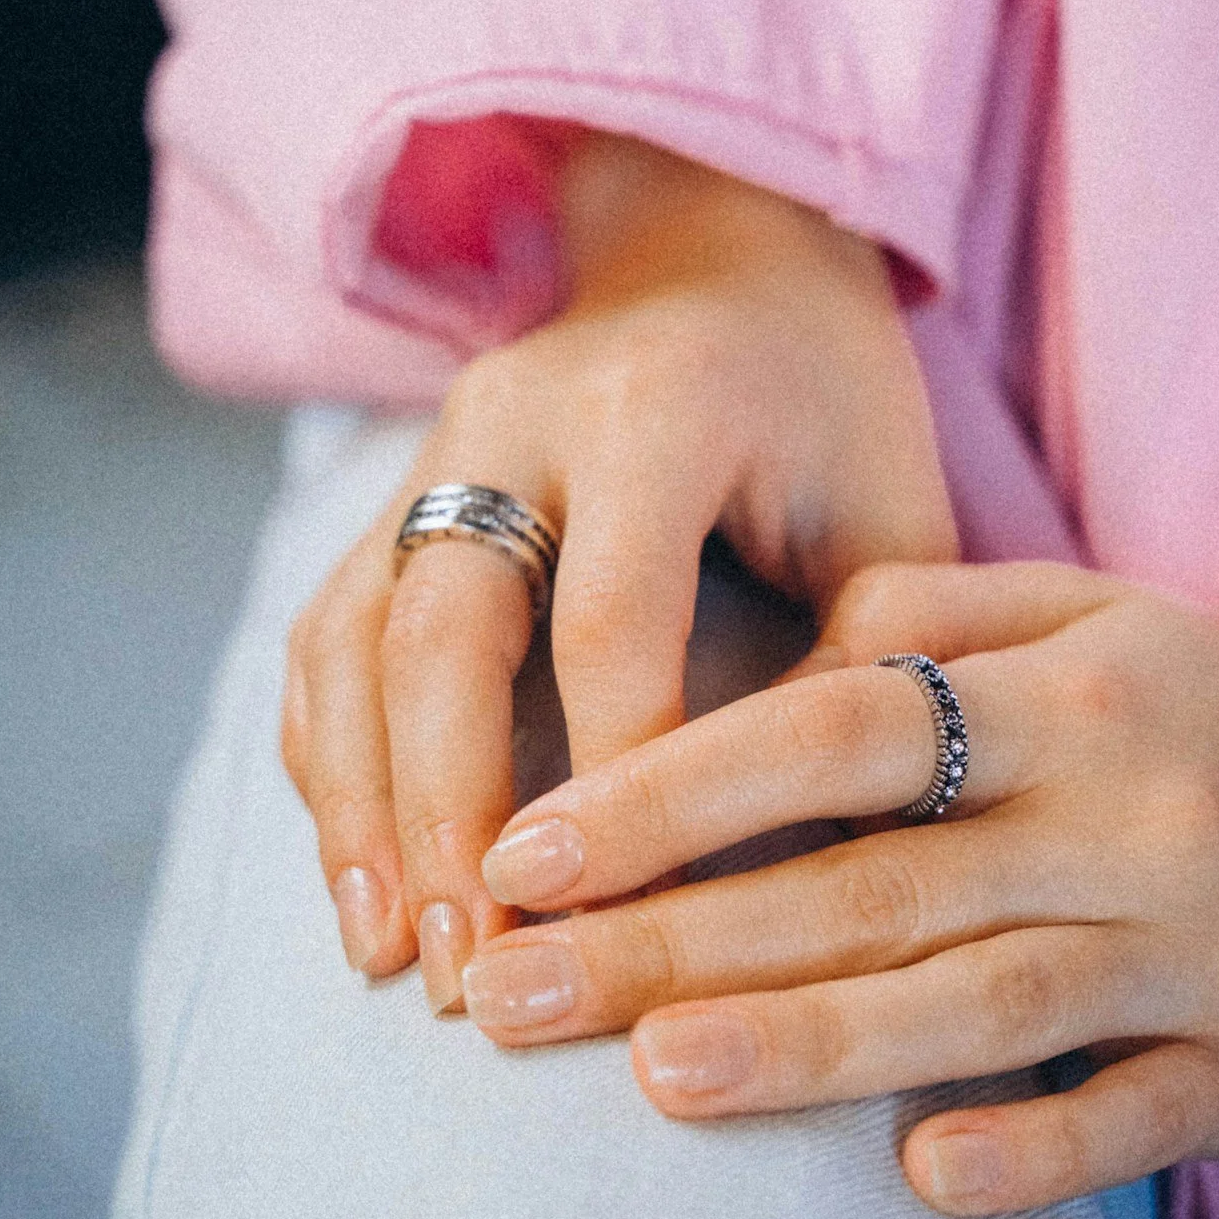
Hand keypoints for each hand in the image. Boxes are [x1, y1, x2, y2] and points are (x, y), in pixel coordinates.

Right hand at [281, 137, 956, 1011]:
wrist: (714, 249)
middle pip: (441, 629)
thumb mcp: (888, 505)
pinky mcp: (391, 493)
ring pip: (357, 637)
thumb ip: (862, 662)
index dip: (614, 783)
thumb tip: (826, 858)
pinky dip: (330, 759)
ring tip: (396, 956)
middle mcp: (516, 419)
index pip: (611, 619)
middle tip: (477, 970)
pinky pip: (329, 633)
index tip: (623, 929)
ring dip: (365, 807)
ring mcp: (434, 452)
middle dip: (447, 814)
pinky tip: (361, 877)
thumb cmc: (828, 398)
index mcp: (658, 410)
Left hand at [461, 561, 1218, 1211]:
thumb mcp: (1086, 613)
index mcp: (1062, 697)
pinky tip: (915, 1180)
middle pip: (870, 888)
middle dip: (675, 941)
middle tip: (511, 991)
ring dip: (812, 1047)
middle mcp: (1123, 819)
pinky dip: (1030, 1150)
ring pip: (979, 1007)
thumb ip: (926, 617)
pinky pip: (1132, 1117)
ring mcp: (1192, 951)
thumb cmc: (1196, 709)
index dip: (674, 794)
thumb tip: (771, 652)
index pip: (836, 736)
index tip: (529, 849)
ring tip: (653, 1076)